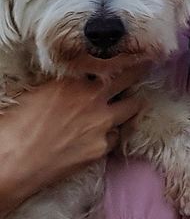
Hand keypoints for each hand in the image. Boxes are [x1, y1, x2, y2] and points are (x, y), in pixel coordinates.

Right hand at [0, 61, 152, 215]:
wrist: (13, 163)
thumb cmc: (15, 128)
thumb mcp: (38, 94)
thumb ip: (65, 86)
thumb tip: (77, 83)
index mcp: (74, 81)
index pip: (109, 63)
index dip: (122, 60)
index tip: (133, 55)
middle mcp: (93, 98)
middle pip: (129, 78)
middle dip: (139, 72)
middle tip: (147, 67)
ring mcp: (102, 123)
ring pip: (132, 108)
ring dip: (129, 106)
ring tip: (129, 105)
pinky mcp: (103, 147)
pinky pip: (116, 137)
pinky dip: (111, 135)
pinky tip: (100, 137)